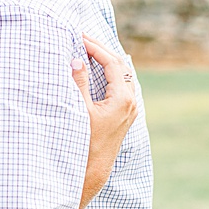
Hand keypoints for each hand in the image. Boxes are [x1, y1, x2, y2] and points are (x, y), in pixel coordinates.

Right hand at [74, 36, 139, 208]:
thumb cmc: (85, 142)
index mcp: (122, 99)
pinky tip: (96, 70)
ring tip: (88, 49)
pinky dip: (108, 73)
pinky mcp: (124, 114)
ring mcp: (129, 109)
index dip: (96, 48)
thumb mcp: (80, 111)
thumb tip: (77, 60)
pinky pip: (119, 85)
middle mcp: (130, 103)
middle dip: (101, 50)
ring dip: (105, 61)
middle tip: (83, 38)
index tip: (80, 38)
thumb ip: (79, 84)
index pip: (112, 63)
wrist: (93, 170)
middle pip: (120, 66)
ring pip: (121, 75)